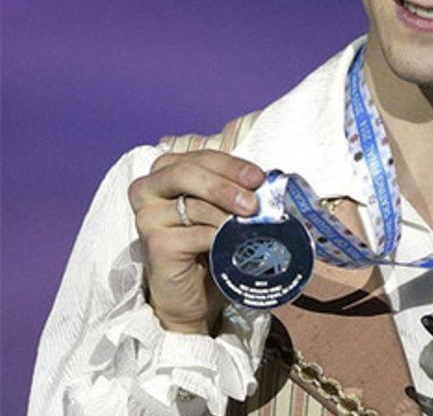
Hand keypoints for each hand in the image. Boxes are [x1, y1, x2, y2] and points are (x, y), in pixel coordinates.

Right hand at [128, 150, 262, 334]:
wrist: (193, 293)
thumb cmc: (208, 244)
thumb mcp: (221, 209)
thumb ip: (234, 190)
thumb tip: (266, 183)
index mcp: (165, 172)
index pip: (200, 158)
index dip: (231, 166)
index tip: (258, 178)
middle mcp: (148, 189)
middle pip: (186, 173)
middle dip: (225, 186)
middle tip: (253, 204)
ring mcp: (148, 217)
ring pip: (193, 205)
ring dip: (228, 217)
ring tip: (248, 228)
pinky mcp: (154, 244)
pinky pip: (194, 234)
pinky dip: (218, 238)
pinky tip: (230, 245)